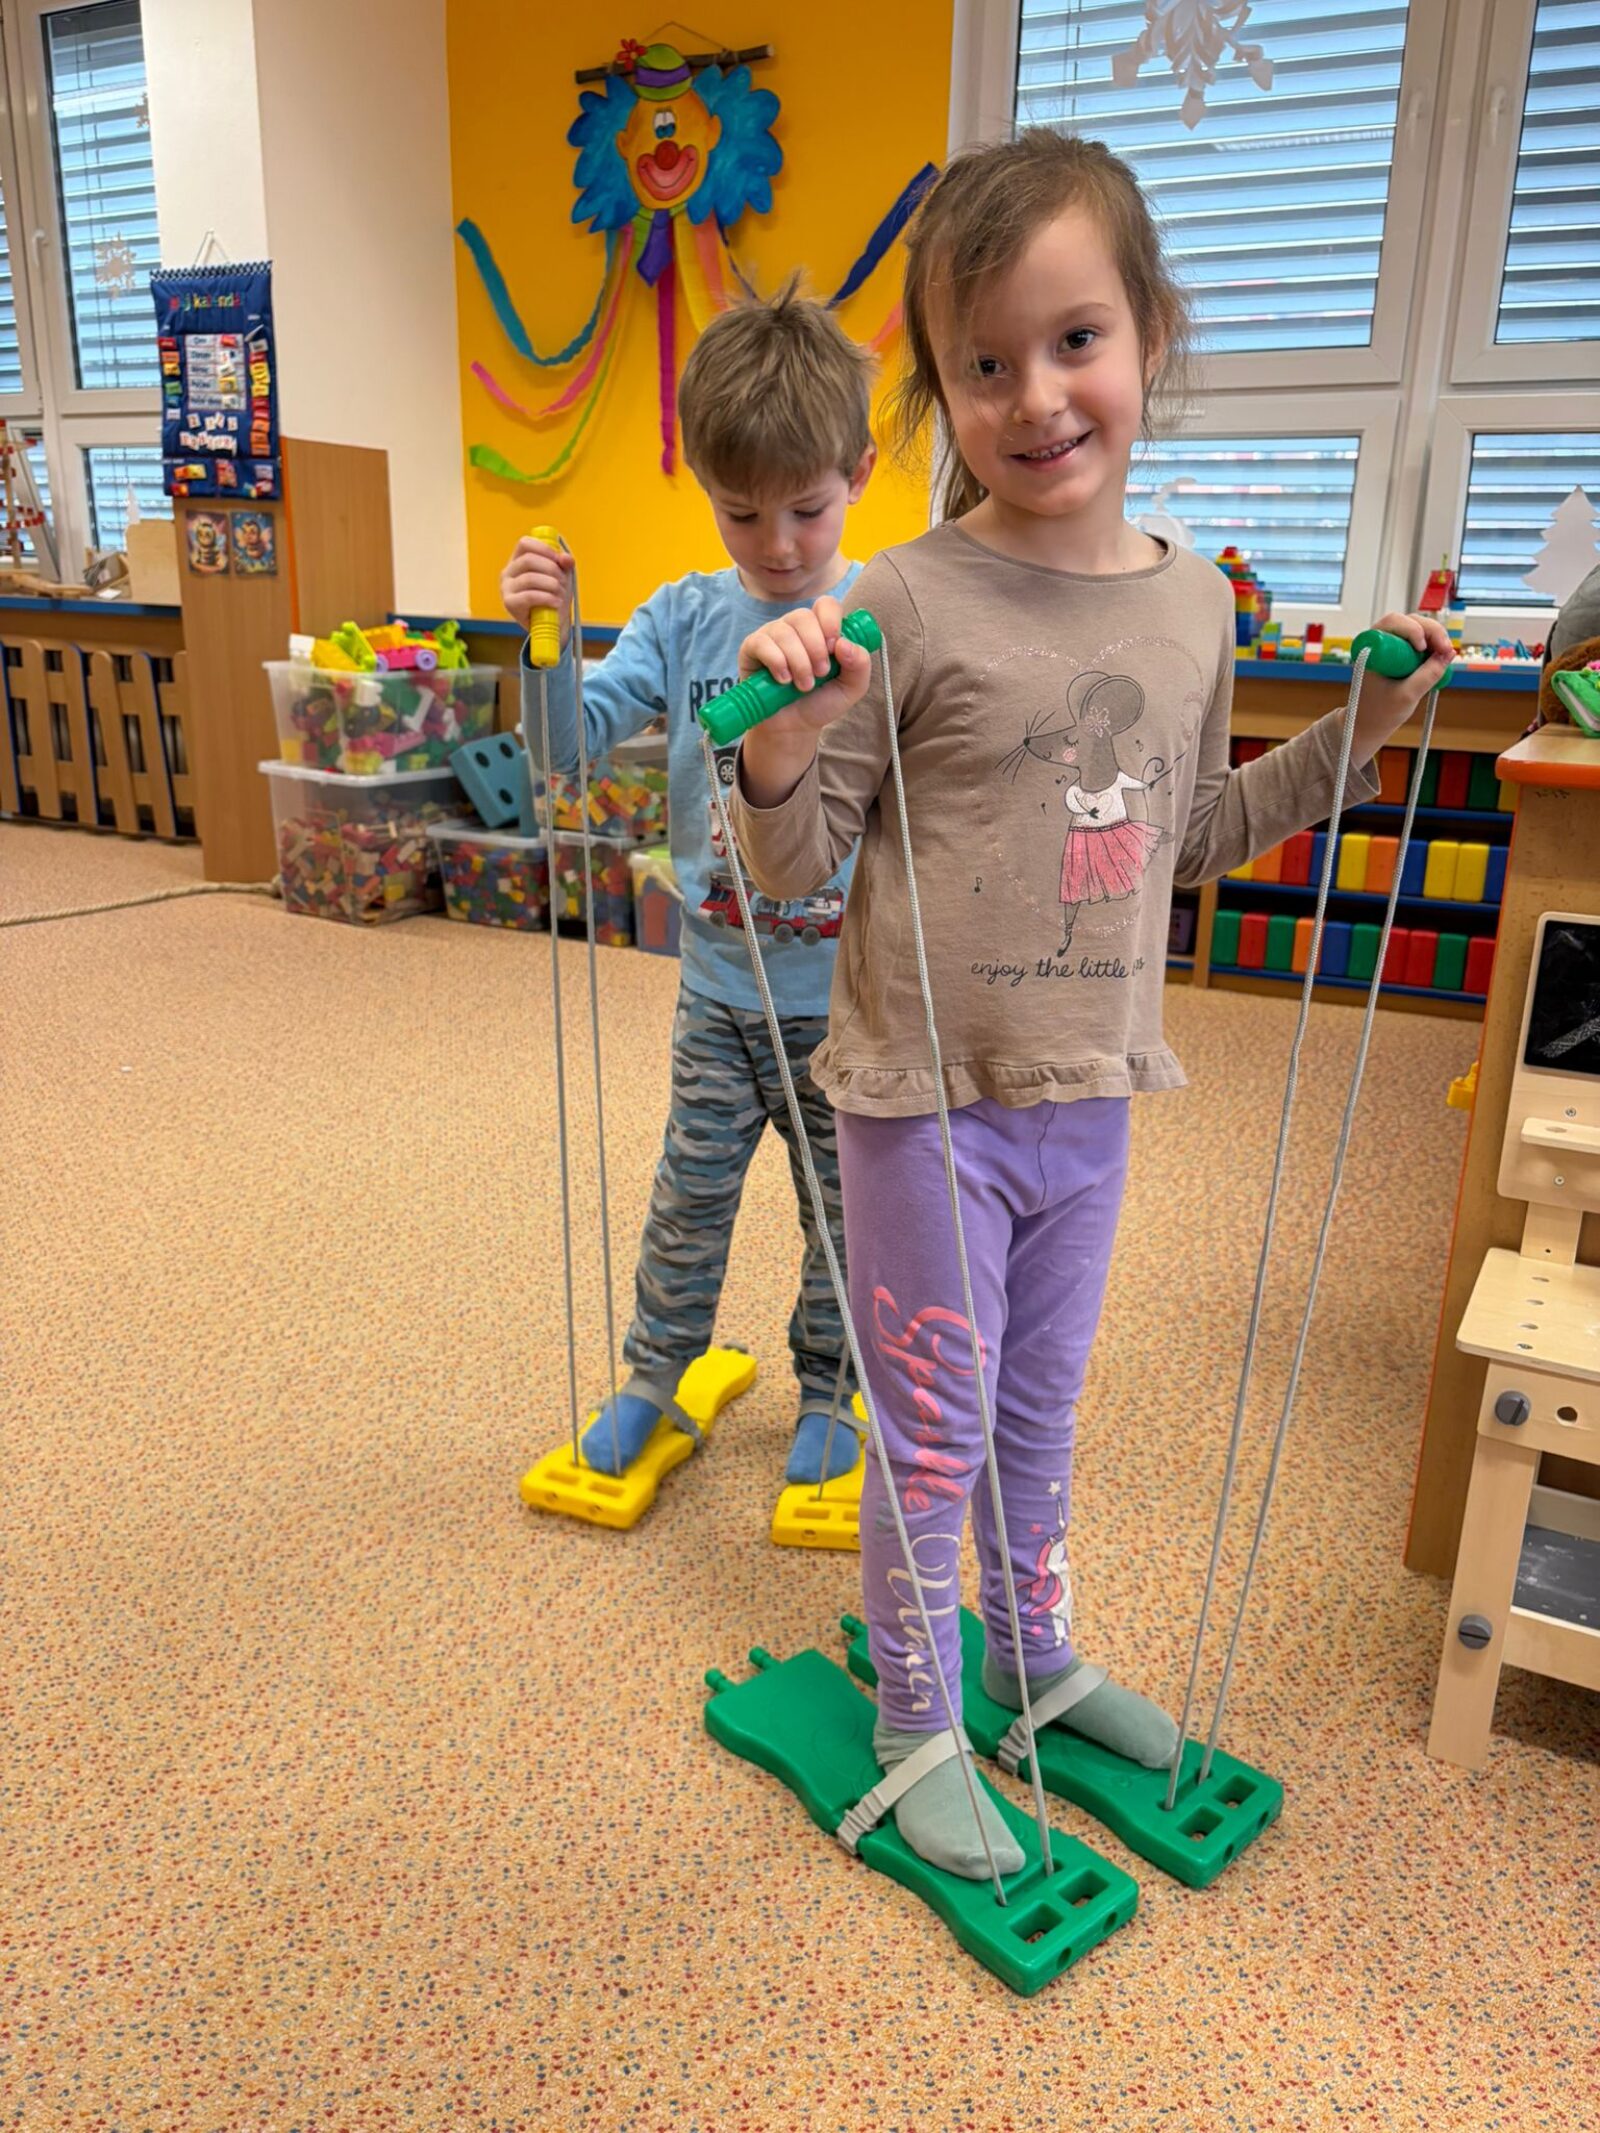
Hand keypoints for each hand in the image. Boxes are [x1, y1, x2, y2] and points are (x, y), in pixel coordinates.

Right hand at [501, 535, 572, 646]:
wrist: (554, 623)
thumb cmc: (555, 595)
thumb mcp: (562, 576)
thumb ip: (564, 563)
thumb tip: (566, 558)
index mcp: (518, 560)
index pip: (525, 544)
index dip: (544, 548)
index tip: (559, 560)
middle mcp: (508, 572)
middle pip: (528, 560)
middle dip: (551, 569)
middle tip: (563, 582)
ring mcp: (506, 588)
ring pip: (529, 578)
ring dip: (551, 585)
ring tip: (561, 594)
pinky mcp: (509, 603)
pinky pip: (528, 596)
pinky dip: (546, 598)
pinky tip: (556, 602)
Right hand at [738, 597, 873, 738]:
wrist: (794, 726)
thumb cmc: (820, 702)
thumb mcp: (851, 688)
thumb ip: (860, 665)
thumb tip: (844, 644)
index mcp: (820, 628)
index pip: (826, 605)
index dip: (831, 622)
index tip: (834, 648)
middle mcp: (795, 626)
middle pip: (804, 617)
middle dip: (816, 649)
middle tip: (820, 674)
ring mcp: (773, 634)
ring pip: (785, 633)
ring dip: (798, 662)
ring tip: (804, 686)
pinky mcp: (752, 647)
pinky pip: (763, 643)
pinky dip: (777, 663)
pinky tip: (783, 680)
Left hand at [1352, 611, 1453, 762]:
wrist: (1368, 725)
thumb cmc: (1379, 712)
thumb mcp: (1407, 695)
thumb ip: (1429, 674)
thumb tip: (1449, 654)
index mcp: (1372, 648)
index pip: (1395, 622)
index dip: (1414, 630)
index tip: (1423, 649)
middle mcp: (1381, 642)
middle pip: (1411, 621)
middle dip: (1433, 632)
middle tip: (1446, 651)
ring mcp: (1392, 646)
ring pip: (1420, 629)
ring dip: (1436, 639)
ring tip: (1445, 656)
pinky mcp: (1402, 653)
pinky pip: (1422, 641)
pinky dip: (1434, 647)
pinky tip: (1440, 659)